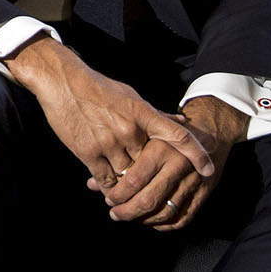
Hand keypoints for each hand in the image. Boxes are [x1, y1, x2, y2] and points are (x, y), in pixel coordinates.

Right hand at [5, 38, 215, 206]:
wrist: (61, 81)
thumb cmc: (97, 88)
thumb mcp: (129, 96)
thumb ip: (155, 115)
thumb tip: (183, 125)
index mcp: (141, 112)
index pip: (177, 136)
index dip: (196, 154)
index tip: (208, 169)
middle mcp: (129, 129)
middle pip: (150, 164)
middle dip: (152, 174)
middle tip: (156, 184)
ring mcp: (108, 142)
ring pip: (129, 176)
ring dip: (129, 184)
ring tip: (128, 190)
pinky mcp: (88, 152)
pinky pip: (107, 179)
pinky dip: (110, 186)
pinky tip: (109, 187)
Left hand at [95, 94, 241, 232]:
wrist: (207, 128)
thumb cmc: (164, 131)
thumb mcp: (141, 135)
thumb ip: (118, 158)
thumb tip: (92, 184)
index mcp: (160, 147)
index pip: (135, 180)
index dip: (119, 194)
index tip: (108, 199)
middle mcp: (178, 164)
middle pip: (149, 199)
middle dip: (128, 211)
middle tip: (115, 214)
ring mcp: (193, 180)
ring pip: (165, 212)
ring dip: (145, 220)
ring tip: (130, 217)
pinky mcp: (204, 193)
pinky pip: (183, 218)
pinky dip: (165, 225)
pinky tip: (152, 221)